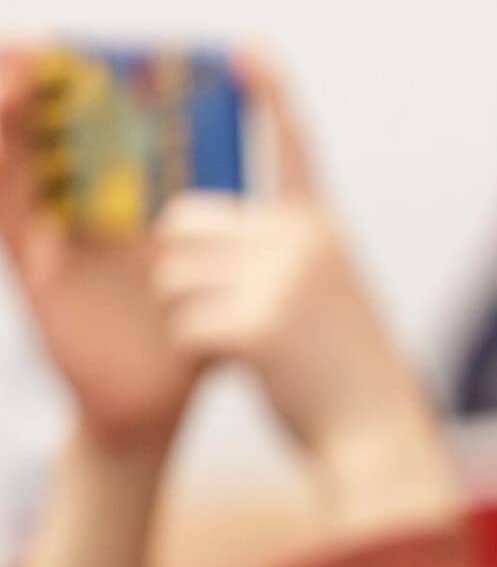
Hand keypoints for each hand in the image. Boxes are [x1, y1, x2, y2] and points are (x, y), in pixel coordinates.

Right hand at [0, 50, 198, 450]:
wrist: (158, 407)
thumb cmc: (189, 339)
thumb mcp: (217, 270)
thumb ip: (232, 224)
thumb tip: (282, 184)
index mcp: (123, 207)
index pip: (97, 129)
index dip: (90, 84)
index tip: (101, 42)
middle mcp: (80, 214)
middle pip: (48, 132)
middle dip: (44, 84)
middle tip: (52, 43)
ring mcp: (52, 240)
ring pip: (15, 161)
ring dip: (8, 117)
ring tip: (14, 73)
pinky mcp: (33, 273)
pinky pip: (5, 216)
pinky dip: (2, 179)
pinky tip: (2, 138)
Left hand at [151, 58, 454, 528]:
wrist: (380, 439)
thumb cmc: (349, 377)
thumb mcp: (330, 299)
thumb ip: (278, 258)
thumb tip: (186, 235)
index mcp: (321, 231)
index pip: (292, 150)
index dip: (270, 94)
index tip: (248, 49)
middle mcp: (302, 244)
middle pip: (185, 224)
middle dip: (184, 268)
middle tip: (222, 307)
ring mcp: (278, 282)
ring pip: (174, 277)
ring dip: (188, 315)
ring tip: (245, 346)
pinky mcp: (255, 326)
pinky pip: (184, 325)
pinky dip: (201, 354)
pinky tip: (246, 370)